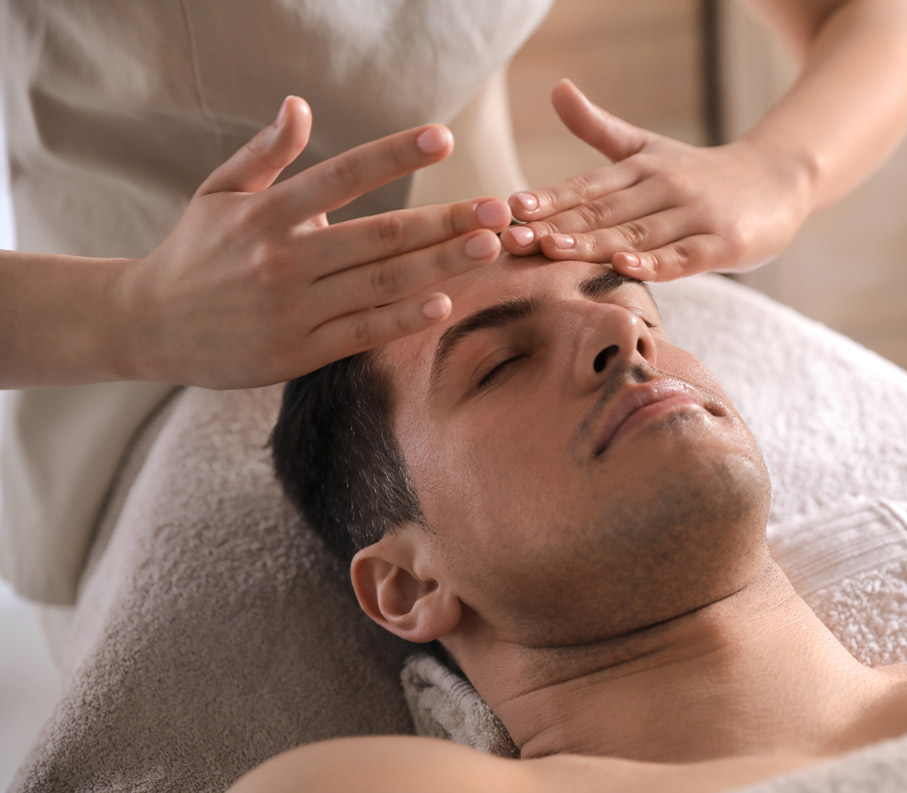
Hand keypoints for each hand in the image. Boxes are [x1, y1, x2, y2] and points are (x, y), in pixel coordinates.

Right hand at [123, 96, 510, 388]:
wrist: (147, 326)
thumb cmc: (193, 253)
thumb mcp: (217, 194)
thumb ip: (264, 154)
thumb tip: (301, 106)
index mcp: (265, 214)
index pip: (341, 177)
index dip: (394, 155)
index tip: (442, 139)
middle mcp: (281, 260)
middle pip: (378, 236)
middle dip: (443, 221)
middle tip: (497, 208)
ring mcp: (291, 310)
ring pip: (378, 285)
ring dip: (439, 266)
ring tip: (487, 247)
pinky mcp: (295, 353)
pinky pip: (361, 333)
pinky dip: (402, 318)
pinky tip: (443, 302)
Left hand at [500, 80, 813, 281]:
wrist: (779, 178)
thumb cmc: (701, 173)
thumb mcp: (648, 148)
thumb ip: (598, 128)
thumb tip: (556, 88)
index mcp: (640, 168)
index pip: (586, 187)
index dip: (548, 198)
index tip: (510, 207)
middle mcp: (664, 188)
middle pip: (603, 212)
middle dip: (555, 225)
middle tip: (512, 237)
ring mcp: (694, 216)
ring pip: (636, 234)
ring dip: (592, 243)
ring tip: (551, 249)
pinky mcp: (723, 244)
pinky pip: (683, 258)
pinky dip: (654, 264)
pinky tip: (624, 267)